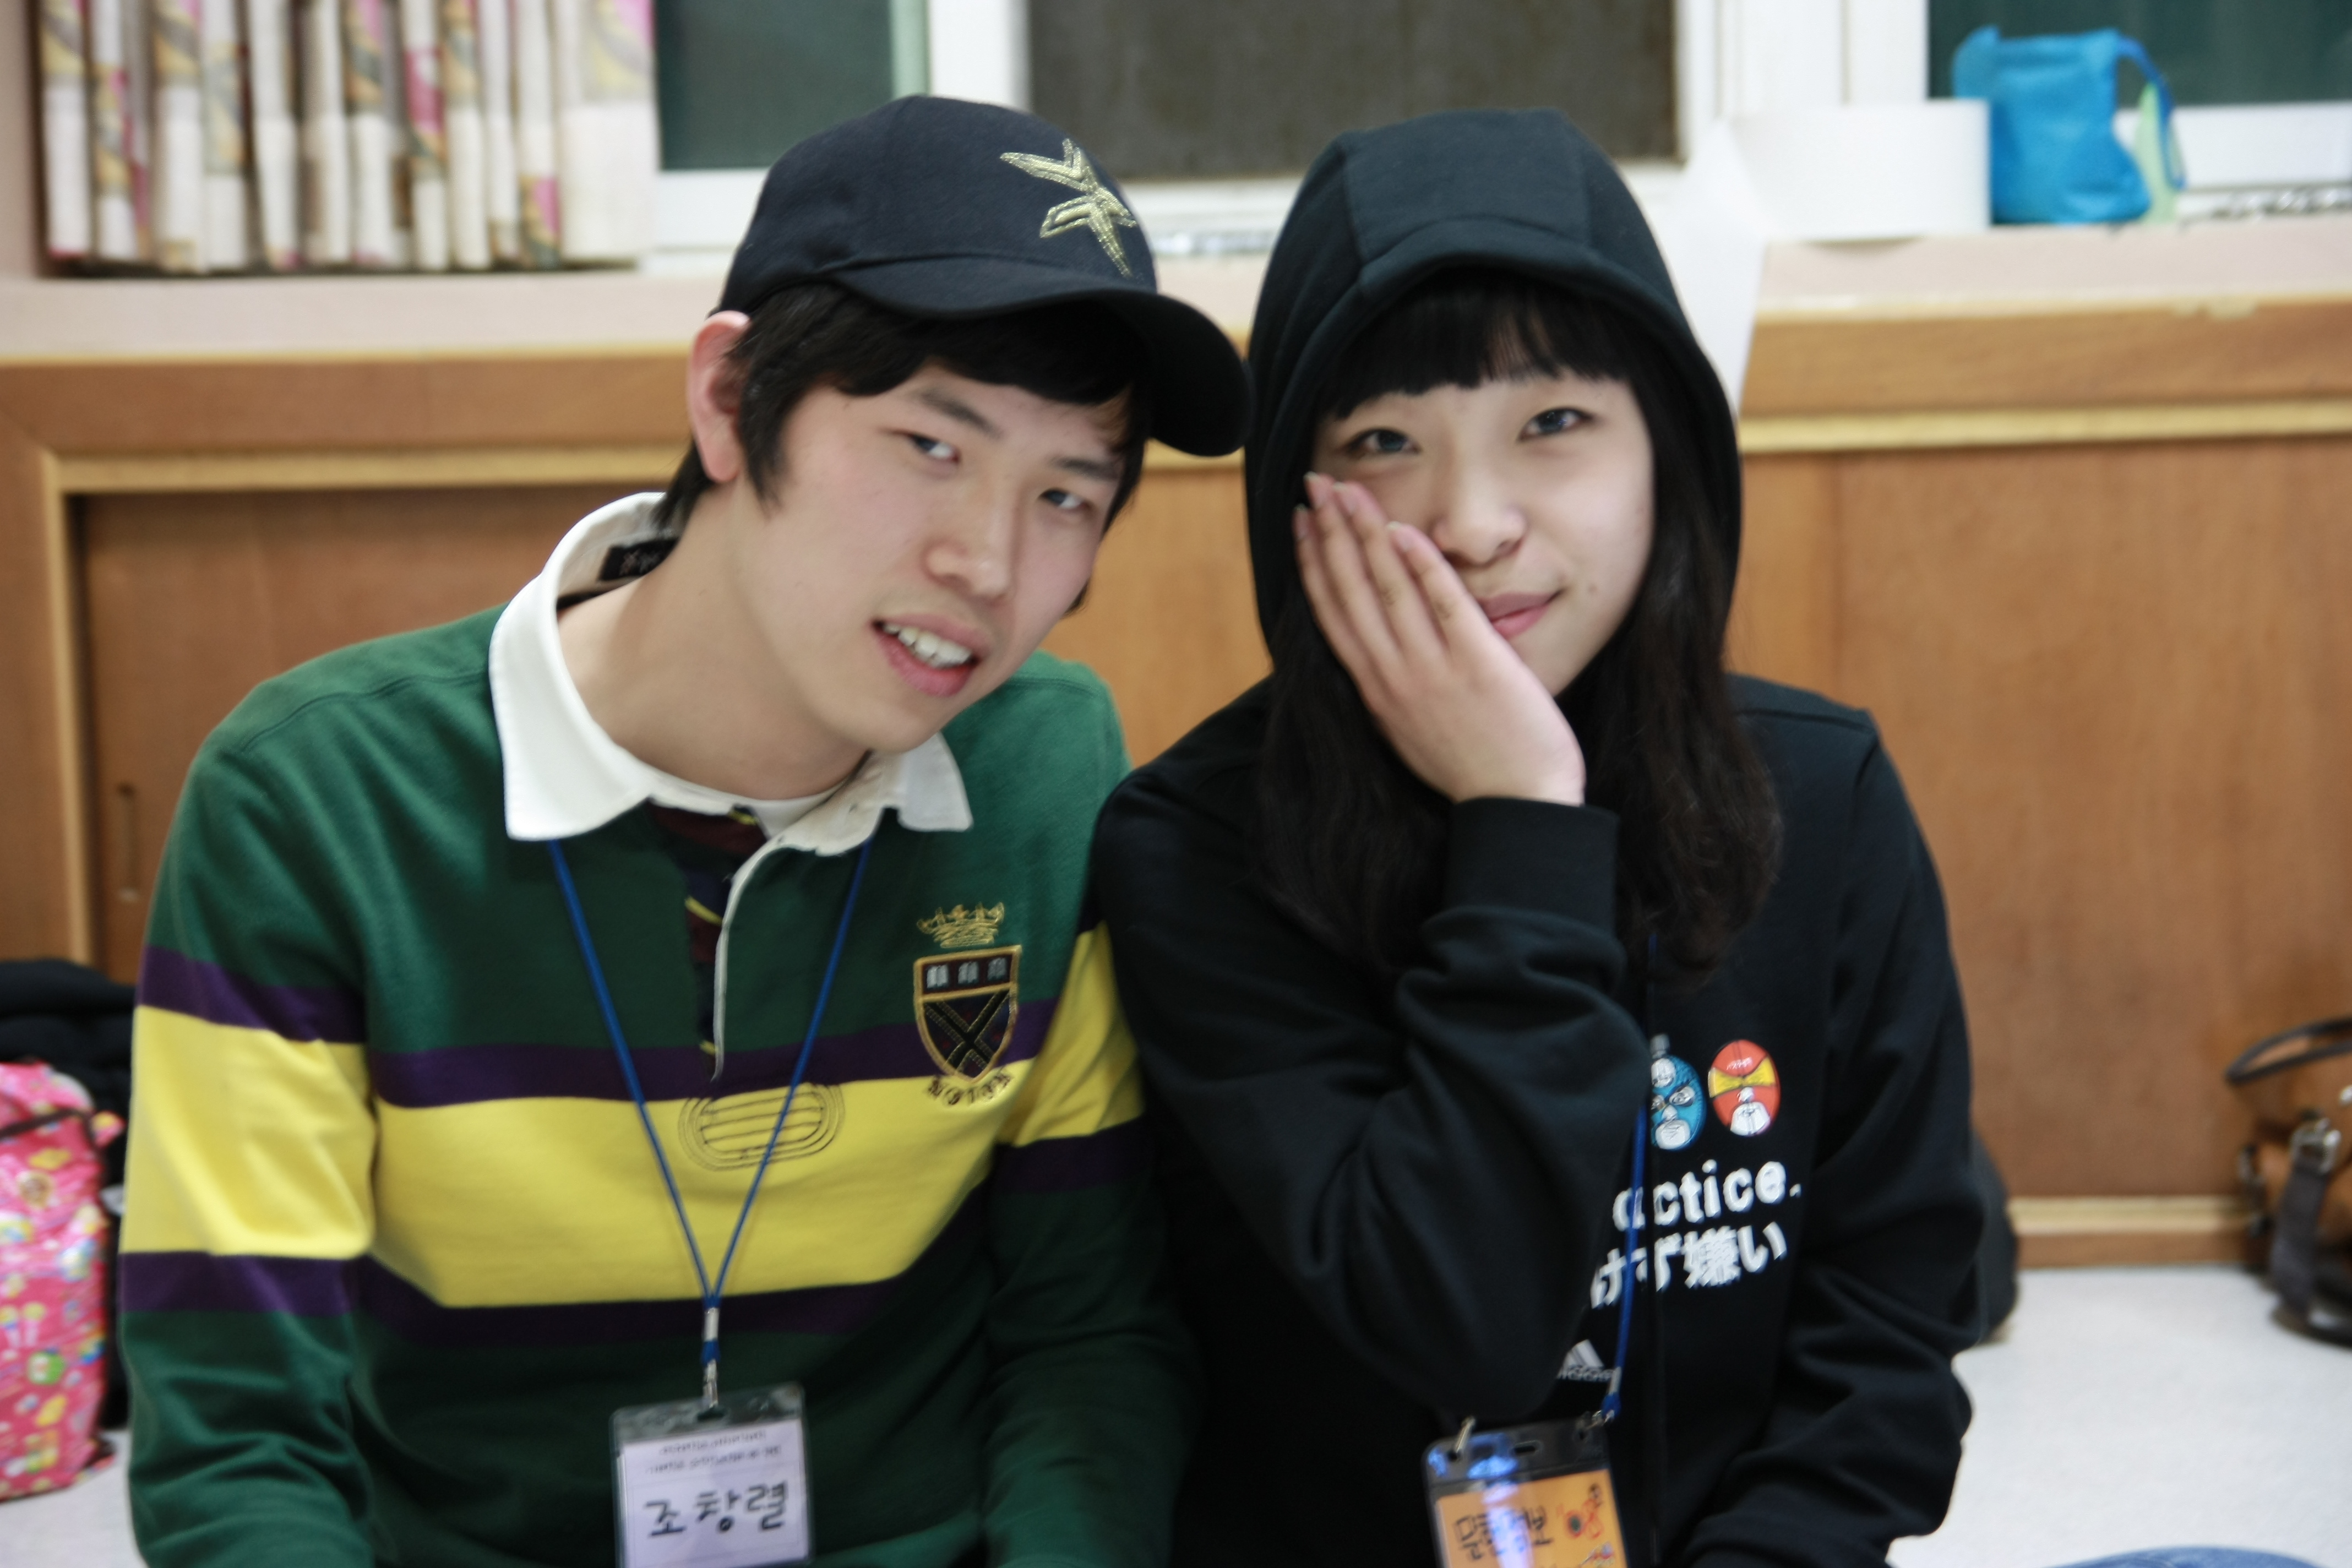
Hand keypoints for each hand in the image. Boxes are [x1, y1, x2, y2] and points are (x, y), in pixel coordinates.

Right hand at [1294, 473, 1585, 806]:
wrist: (1517, 808)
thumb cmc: (1471, 768)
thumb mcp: (1411, 728)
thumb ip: (1394, 686)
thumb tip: (1380, 651)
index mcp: (1375, 690)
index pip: (1332, 613)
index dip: (1312, 562)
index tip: (1302, 522)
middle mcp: (1393, 676)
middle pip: (1349, 590)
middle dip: (1329, 531)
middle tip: (1316, 482)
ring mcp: (1432, 670)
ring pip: (1387, 589)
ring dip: (1364, 534)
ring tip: (1349, 489)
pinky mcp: (1477, 664)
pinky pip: (1444, 605)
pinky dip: (1421, 566)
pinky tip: (1402, 530)